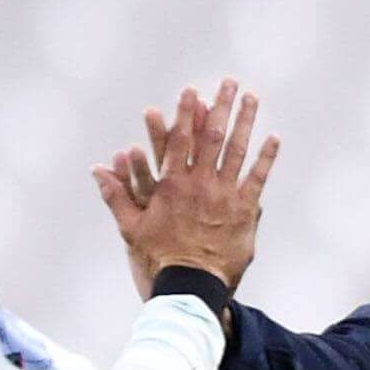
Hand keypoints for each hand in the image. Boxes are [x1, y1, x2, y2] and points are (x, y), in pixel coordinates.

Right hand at [94, 76, 278, 294]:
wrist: (189, 286)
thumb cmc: (158, 260)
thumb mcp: (131, 228)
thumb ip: (116, 196)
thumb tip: (97, 171)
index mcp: (173, 185)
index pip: (179, 140)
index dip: (185, 113)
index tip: (191, 90)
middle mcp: (200, 184)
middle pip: (213, 137)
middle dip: (221, 106)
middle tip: (229, 82)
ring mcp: (225, 196)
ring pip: (238, 151)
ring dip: (245, 122)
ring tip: (252, 98)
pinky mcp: (244, 212)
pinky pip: (257, 179)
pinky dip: (265, 158)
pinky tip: (273, 138)